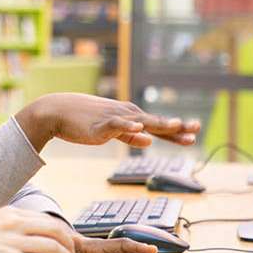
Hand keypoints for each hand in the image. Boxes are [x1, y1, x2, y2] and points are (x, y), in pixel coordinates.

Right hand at [0, 207, 77, 252]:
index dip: (63, 231)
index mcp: (11, 213)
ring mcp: (12, 242)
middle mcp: (14, 224)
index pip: (47, 218)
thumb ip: (14, 226)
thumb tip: (33, 236)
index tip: (68, 240)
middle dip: (70, 243)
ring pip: (52, 246)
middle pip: (55, 229)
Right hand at [16, 93, 199, 148]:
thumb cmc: (82, 121)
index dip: (176, 130)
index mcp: (129, 117)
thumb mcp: (110, 131)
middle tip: (196, 128)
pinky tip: (138, 129)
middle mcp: (126, 115)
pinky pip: (116, 126)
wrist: (56, 111)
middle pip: (155, 123)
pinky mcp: (100, 125)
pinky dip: (127, 127)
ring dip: (158, 124)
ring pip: (140, 122)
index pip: (157, 126)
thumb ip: (129, 137)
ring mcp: (113, 118)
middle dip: (176, 126)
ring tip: (175, 125)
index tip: (194, 132)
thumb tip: (148, 141)